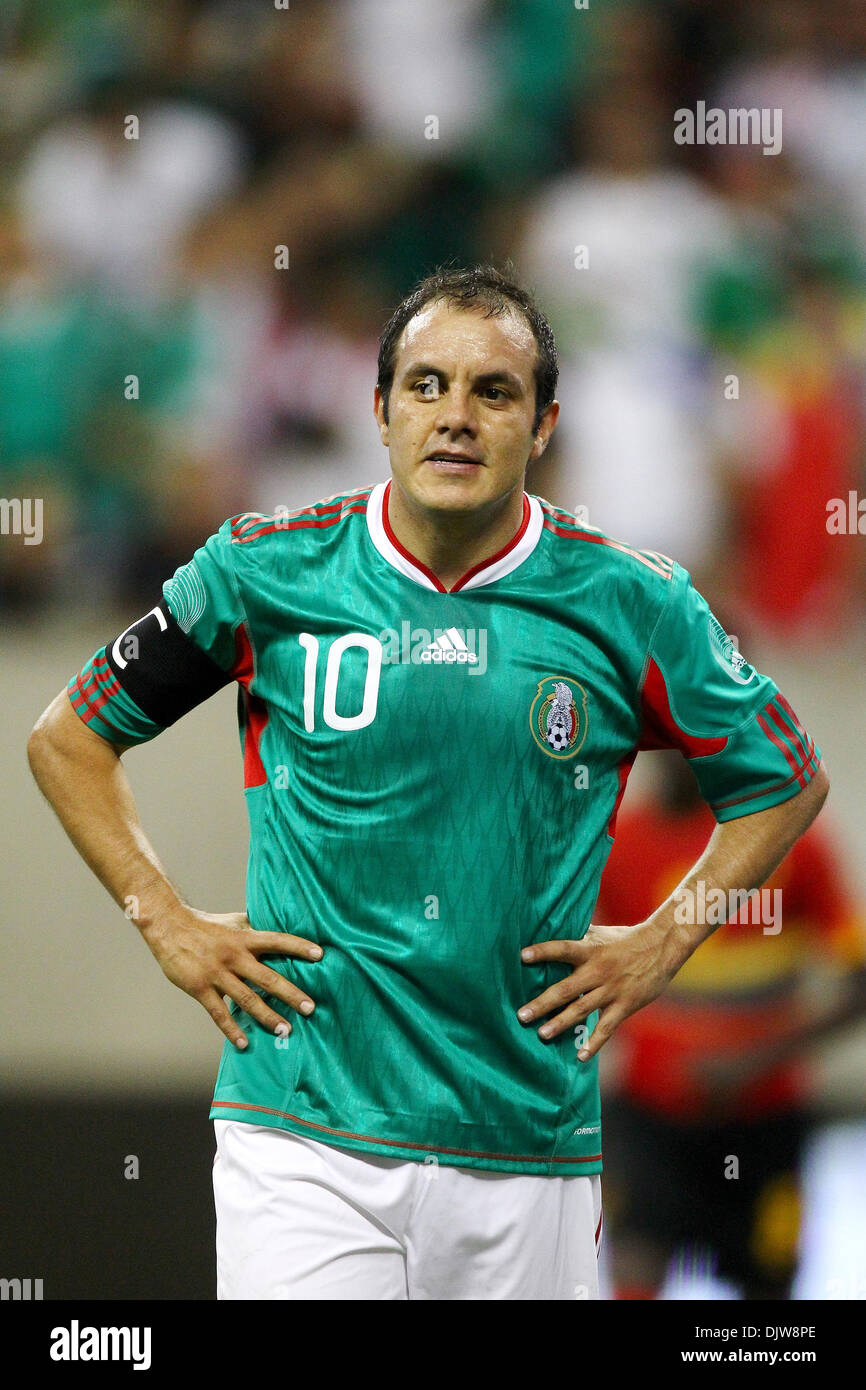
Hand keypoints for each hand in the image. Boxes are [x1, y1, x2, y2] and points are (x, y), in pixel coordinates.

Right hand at [141, 908, 322, 1049]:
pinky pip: (219, 1013)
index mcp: (244, 938)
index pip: (277, 940)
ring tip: (286, 1029)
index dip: (298, 947)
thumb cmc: (206, 925)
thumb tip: (279, 928)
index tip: (320, 955)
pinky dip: (231, 1030)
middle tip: (311, 1008)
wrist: (169, 927)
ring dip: (268, 1016)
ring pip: (247, 999)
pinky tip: (244, 1043)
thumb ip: (255, 929)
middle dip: (291, 994)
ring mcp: (217, 973)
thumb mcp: (234, 921)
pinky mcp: (200, 988)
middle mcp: (234, 956)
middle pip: (267, 977)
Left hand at [518, 921, 676, 1060]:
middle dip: (543, 1003)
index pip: (563, 949)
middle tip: (521, 1015)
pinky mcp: (624, 1005)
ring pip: (582, 1009)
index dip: (543, 951)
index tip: (522, 956)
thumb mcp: (600, 933)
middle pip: (566, 988)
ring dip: (561, 1023)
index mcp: (590, 950)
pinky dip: (594, 1043)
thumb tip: (550, 929)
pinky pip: (606, 1027)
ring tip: (542, 1034)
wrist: (662, 947)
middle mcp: (598, 971)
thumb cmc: (625, 939)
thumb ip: (577, 936)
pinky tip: (580, 1056)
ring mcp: (611, 990)